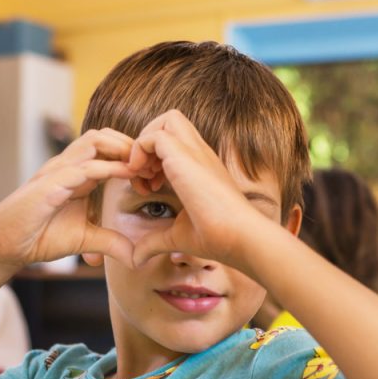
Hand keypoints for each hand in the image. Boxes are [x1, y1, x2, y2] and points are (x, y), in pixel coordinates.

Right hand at [0, 128, 138, 272]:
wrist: (4, 246)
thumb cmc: (39, 236)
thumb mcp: (85, 240)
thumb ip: (110, 242)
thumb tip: (135, 256)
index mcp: (77, 174)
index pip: (108, 150)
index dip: (133, 157)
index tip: (153, 175)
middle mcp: (68, 166)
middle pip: (104, 136)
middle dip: (131, 145)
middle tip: (152, 165)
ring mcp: (58, 171)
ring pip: (93, 141)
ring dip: (122, 149)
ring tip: (142, 165)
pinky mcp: (49, 184)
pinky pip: (82, 167)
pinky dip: (107, 167)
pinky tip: (126, 174)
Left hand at [126, 110, 262, 268]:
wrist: (241, 238)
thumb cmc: (218, 238)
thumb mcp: (177, 236)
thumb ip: (155, 241)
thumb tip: (136, 259)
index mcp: (198, 166)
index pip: (172, 141)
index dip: (151, 158)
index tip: (147, 188)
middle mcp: (198, 153)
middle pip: (171, 120)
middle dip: (148, 142)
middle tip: (143, 176)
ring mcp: (195, 152)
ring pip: (166, 119)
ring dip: (146, 143)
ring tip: (143, 176)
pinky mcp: (186, 157)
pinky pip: (155, 136)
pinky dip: (141, 152)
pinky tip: (145, 180)